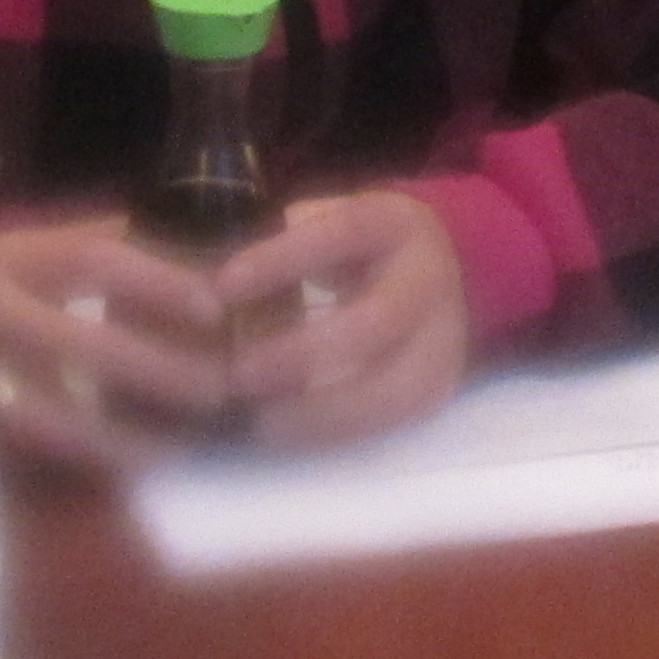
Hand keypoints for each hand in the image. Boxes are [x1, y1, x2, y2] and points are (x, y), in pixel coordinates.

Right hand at [0, 214, 238, 467]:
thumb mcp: (41, 249)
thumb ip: (103, 242)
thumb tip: (195, 253)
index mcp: (15, 255)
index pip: (92, 260)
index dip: (156, 281)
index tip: (215, 307)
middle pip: (78, 338)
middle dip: (152, 366)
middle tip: (217, 386)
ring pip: (49, 407)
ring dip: (119, 431)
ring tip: (180, 446)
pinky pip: (30, 444)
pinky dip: (85, 455)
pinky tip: (132, 464)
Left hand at [220, 191, 470, 448]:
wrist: (440, 272)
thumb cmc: (358, 250)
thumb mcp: (330, 223)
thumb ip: (284, 246)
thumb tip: (214, 289)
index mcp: (395, 223)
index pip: (341, 233)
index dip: (281, 260)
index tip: (222, 287)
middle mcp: (429, 278)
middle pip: (375, 322)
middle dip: (301, 355)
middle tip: (239, 375)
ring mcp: (444, 338)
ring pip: (394, 388)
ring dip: (321, 413)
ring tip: (260, 422)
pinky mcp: (438, 387)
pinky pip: (392, 422)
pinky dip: (337, 435)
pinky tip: (290, 435)